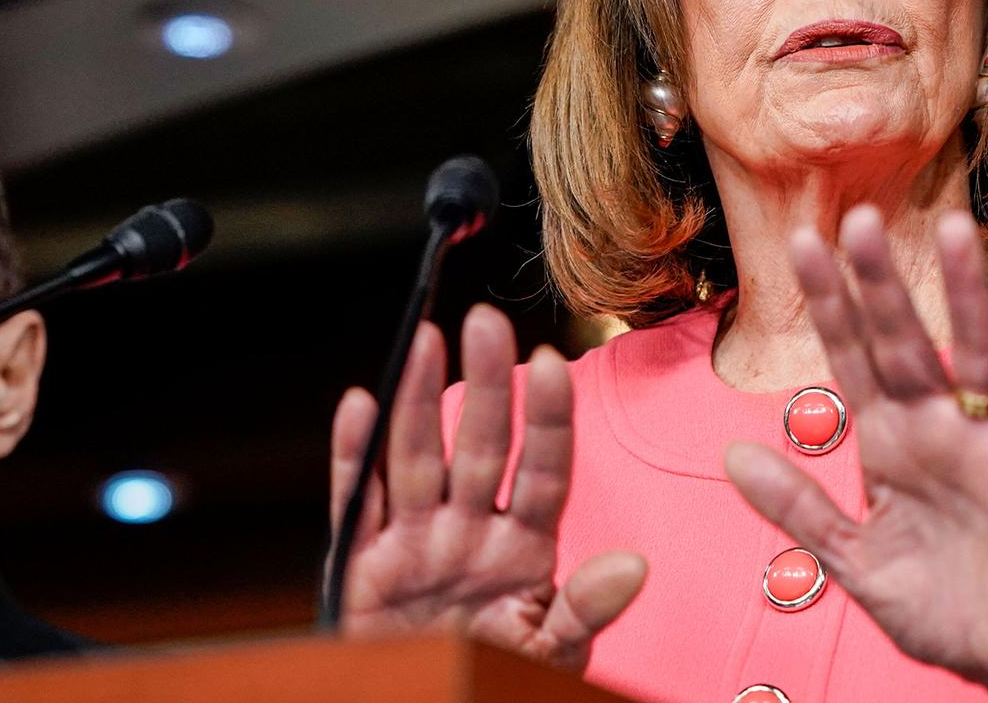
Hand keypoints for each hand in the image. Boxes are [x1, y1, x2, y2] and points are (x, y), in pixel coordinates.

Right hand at [328, 303, 646, 671]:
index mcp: (523, 547)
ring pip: (416, 457)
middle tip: (486, 321)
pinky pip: (357, 499)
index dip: (545, 419)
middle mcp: (469, 529)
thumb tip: (634, 568)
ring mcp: (415, 540)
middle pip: (479, 447)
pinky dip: (354, 454)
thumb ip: (584, 613)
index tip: (552, 363)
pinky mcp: (362, 561)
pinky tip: (360, 404)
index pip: (541, 471)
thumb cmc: (490, 675)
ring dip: (414, 398)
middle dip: (482, 384)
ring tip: (423, 337)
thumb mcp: (547, 653)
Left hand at [723, 208, 987, 701]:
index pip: (849, 360)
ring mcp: (983, 448)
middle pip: (900, 343)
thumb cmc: (932, 604)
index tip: (801, 244)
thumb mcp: (850, 559)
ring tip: (953, 228)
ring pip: (970, 357)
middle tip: (857, 216)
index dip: (826, 305)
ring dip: (963, 296)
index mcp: (886, 443)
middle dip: (878, 284)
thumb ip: (797, 508)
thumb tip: (732, 456)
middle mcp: (932, 430)